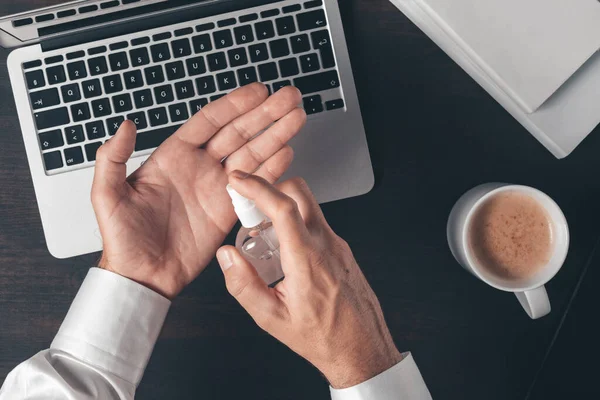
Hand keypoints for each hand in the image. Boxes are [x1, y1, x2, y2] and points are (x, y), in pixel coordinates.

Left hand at [91, 84, 305, 298]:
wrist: (143, 276)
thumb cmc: (122, 239)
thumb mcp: (107, 195)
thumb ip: (113, 157)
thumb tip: (125, 125)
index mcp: (173, 156)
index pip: (210, 122)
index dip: (234, 105)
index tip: (257, 92)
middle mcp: (199, 167)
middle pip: (238, 133)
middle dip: (265, 114)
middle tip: (288, 98)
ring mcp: (217, 188)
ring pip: (252, 154)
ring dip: (276, 135)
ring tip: (297, 118)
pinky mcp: (229, 211)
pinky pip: (256, 185)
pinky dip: (273, 170)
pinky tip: (287, 153)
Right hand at [216, 173, 401, 388]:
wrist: (362, 348)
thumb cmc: (323, 337)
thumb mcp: (272, 318)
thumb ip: (244, 284)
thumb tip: (227, 256)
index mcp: (307, 259)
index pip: (283, 207)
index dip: (257, 187)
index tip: (239, 181)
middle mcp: (326, 244)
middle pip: (300, 192)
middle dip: (271, 189)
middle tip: (251, 208)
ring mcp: (338, 245)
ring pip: (309, 207)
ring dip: (284, 210)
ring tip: (265, 239)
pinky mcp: (343, 250)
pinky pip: (317, 224)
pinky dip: (297, 225)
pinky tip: (285, 253)